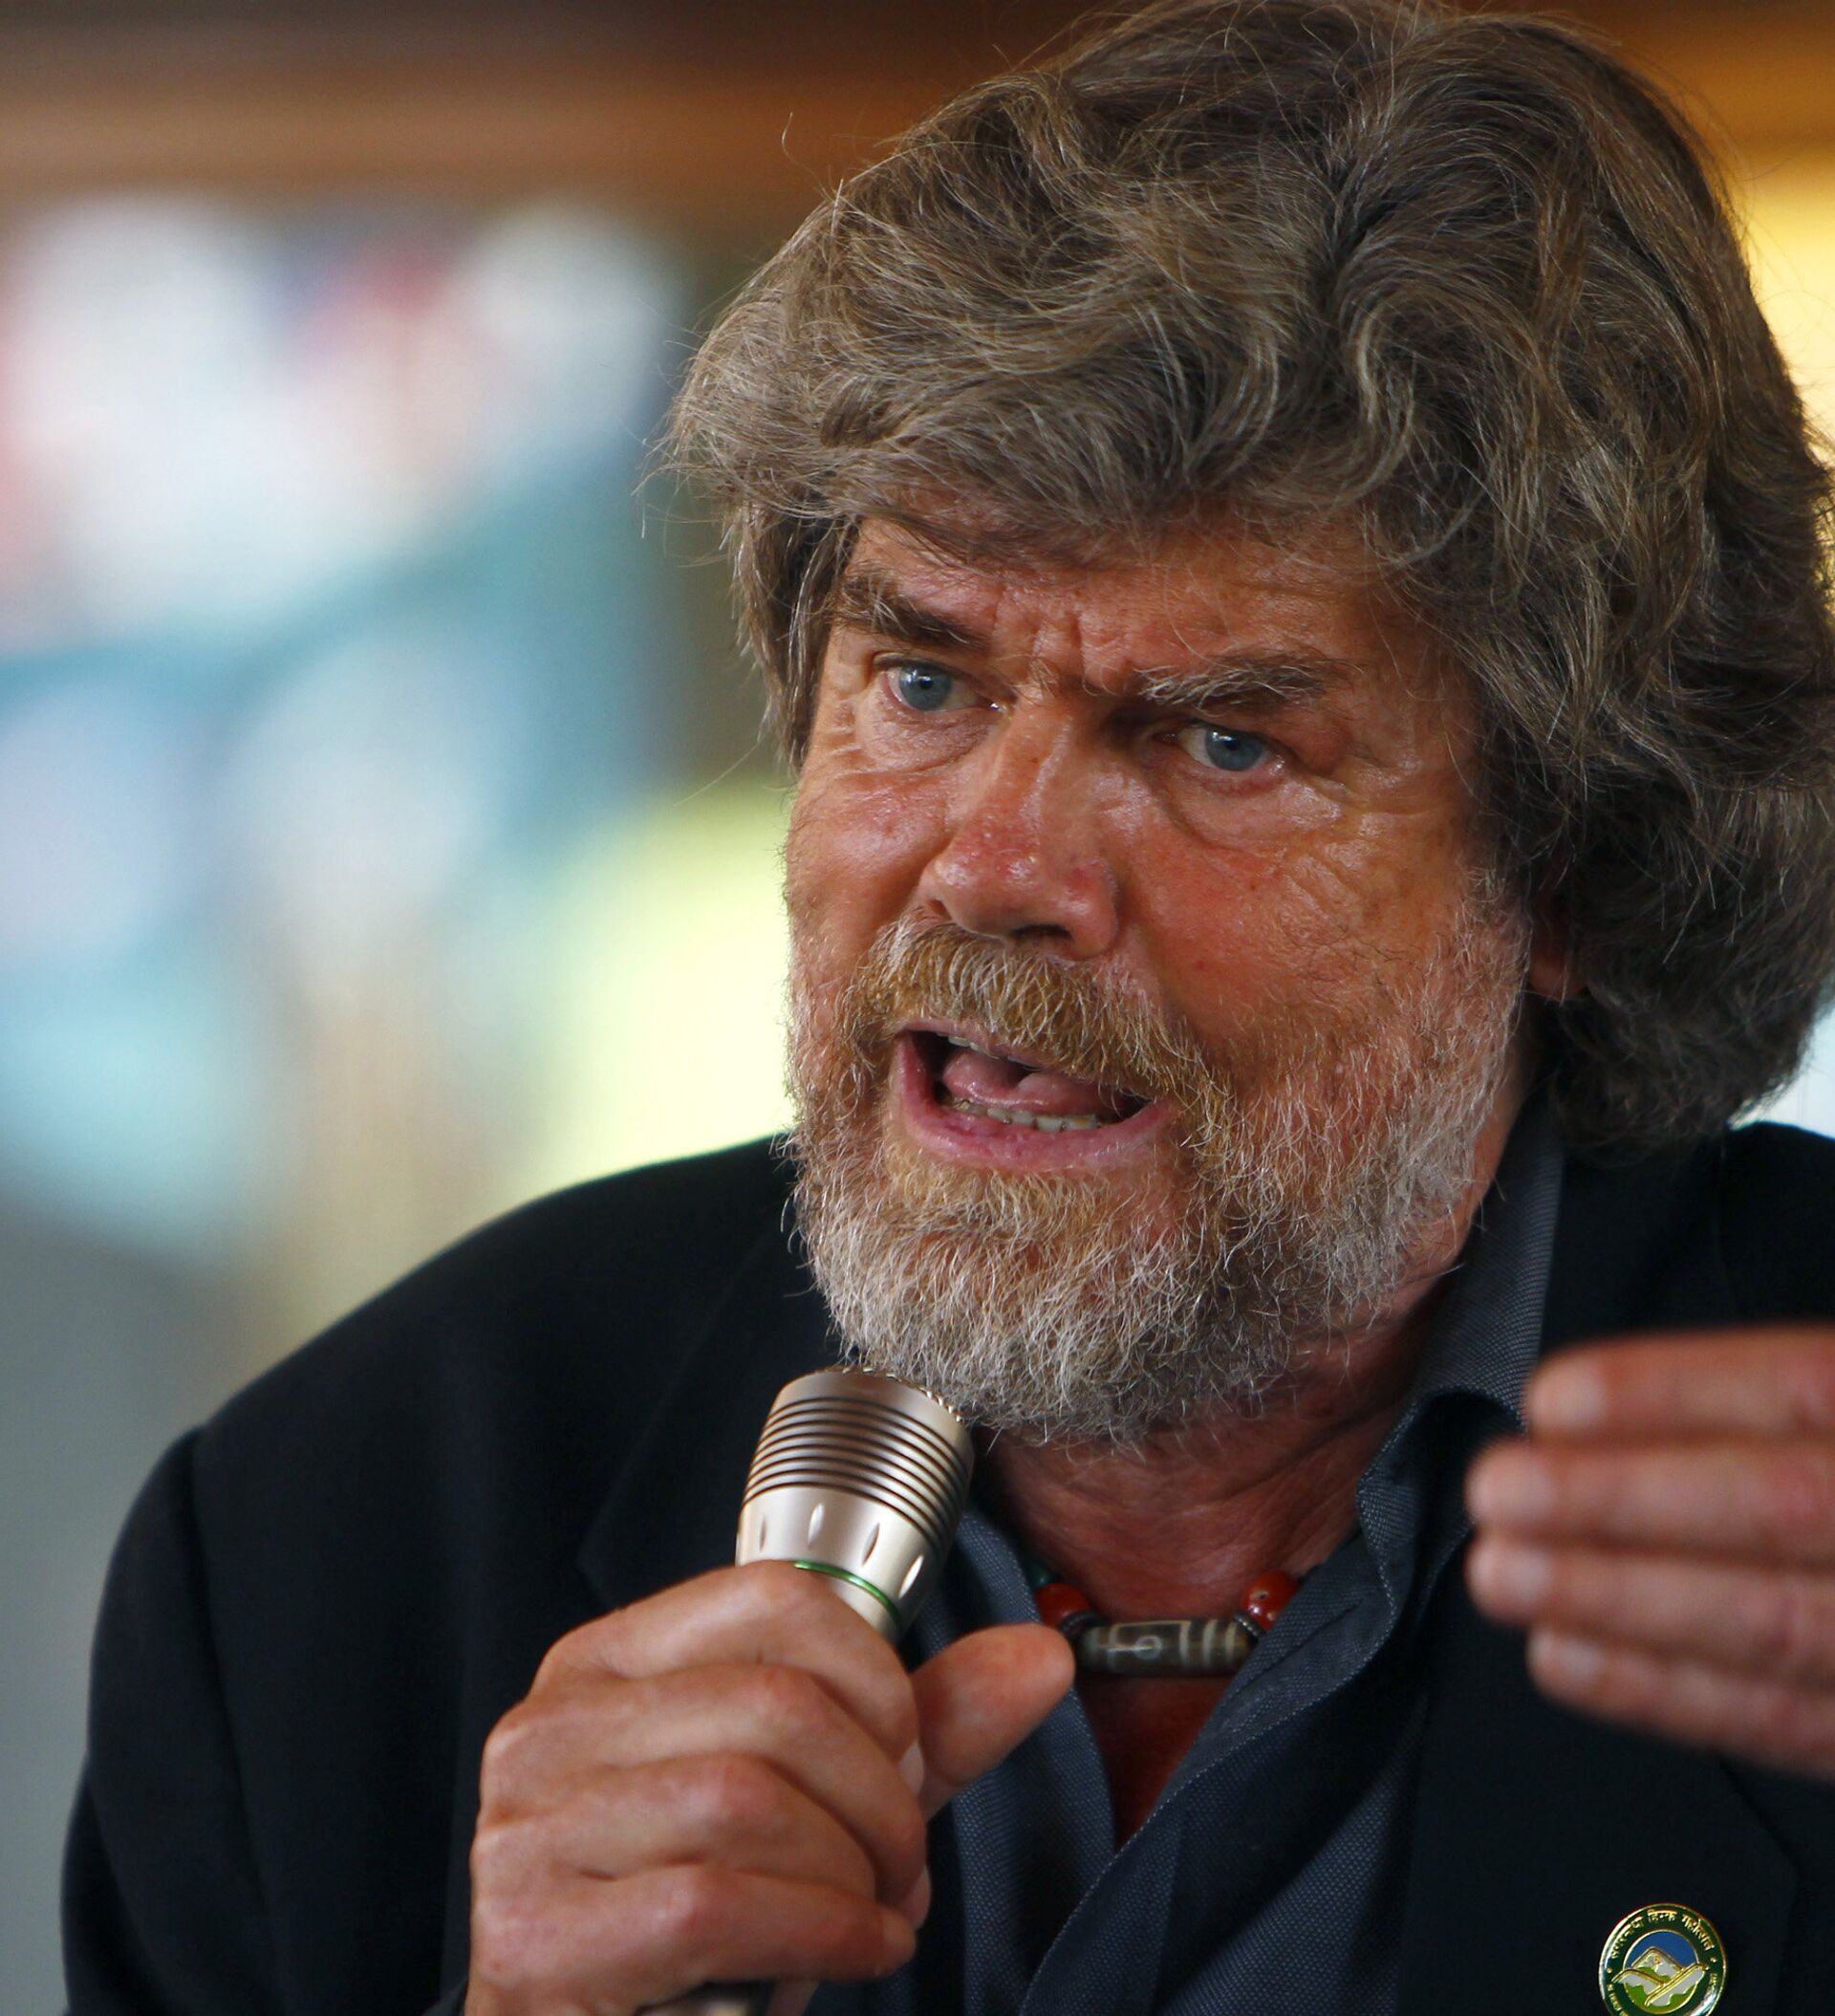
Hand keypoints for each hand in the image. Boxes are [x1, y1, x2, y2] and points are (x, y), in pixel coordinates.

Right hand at [464, 1560, 1072, 2015]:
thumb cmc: (695, 1931)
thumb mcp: (817, 1804)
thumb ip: (920, 1729)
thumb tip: (1040, 1655)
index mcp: (606, 1666)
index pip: (773, 1599)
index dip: (877, 1678)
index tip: (905, 1756)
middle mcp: (550, 1729)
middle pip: (774, 1703)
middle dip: (881, 1796)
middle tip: (900, 1860)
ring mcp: (530, 1832)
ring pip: (747, 1799)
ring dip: (853, 1873)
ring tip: (871, 1911)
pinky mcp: (539, 1939)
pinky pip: (716, 1905)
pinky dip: (824, 1932)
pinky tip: (855, 1952)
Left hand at [1466, 1326, 1834, 1779]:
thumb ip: (1792, 1394)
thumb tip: (1608, 1404)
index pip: (1806, 1385)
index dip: (1674, 1392)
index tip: (1554, 1399)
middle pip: (1783, 1507)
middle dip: (1621, 1502)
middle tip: (1502, 1493)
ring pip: (1779, 1624)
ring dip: (1620, 1601)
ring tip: (1506, 1574)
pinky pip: (1795, 1722)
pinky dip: (1669, 1692)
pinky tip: (1569, 1658)